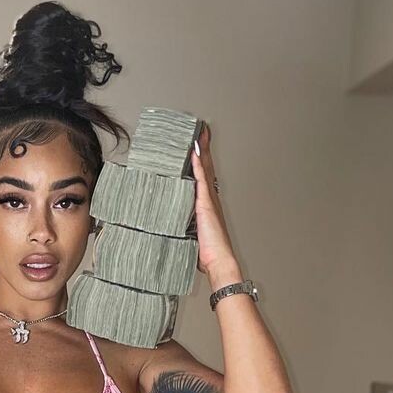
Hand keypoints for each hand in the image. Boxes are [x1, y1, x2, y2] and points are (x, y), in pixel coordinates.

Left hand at [190, 123, 237, 279]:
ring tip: (198, 134)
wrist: (219, 261)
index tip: (198, 145)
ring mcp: (208, 201)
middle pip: (206, 168)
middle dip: (203, 148)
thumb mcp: (192, 233)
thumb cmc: (208, 253)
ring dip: (201, 151)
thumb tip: (173, 222)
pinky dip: (197, 167)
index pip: (203, 176)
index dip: (201, 160)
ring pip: (204, 170)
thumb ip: (186, 223)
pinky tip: (193, 155)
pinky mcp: (205, 205)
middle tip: (200, 130)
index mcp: (207, 205)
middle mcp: (209, 199)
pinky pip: (201, 181)